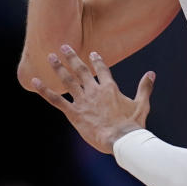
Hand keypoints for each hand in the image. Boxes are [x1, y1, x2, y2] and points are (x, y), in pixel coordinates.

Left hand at [31, 45, 154, 153]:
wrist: (121, 138)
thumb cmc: (132, 123)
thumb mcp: (142, 104)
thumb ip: (145, 87)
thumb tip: (151, 73)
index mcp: (110, 88)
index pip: (102, 69)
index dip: (96, 60)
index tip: (91, 53)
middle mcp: (95, 91)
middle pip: (81, 70)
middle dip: (72, 57)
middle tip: (64, 46)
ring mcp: (83, 101)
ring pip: (68, 80)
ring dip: (58, 67)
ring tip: (51, 56)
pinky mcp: (74, 113)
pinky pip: (56, 100)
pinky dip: (45, 90)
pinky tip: (35, 81)